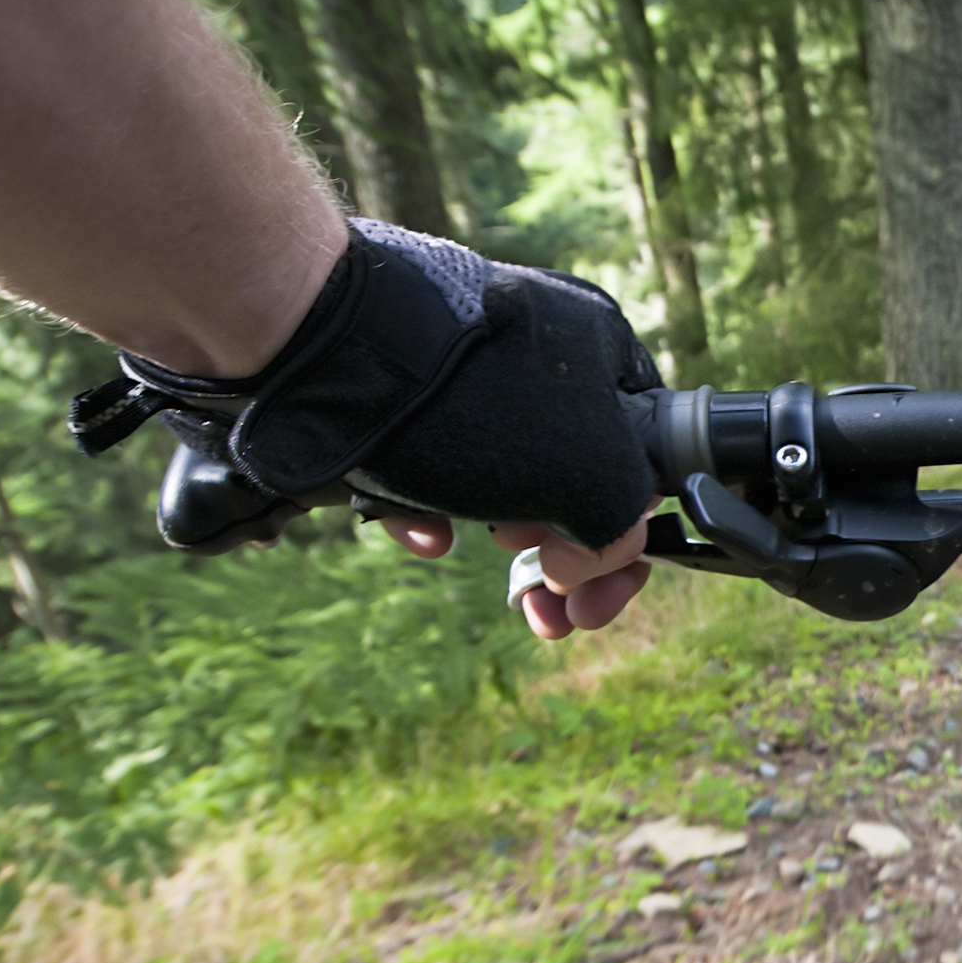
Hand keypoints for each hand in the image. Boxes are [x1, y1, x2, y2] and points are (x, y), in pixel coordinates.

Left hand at [81, 218, 665, 628]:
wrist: (308, 349)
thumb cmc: (466, 406)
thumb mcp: (590, 474)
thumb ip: (622, 525)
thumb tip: (586, 557)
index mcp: (603, 350)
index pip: (652, 458)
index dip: (635, 538)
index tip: (598, 594)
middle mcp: (541, 353)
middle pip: (576, 482)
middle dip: (562, 560)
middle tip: (549, 613)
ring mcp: (465, 374)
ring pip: (502, 486)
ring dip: (497, 543)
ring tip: (476, 563)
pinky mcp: (398, 396)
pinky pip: (430, 471)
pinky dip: (428, 512)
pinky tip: (415, 532)